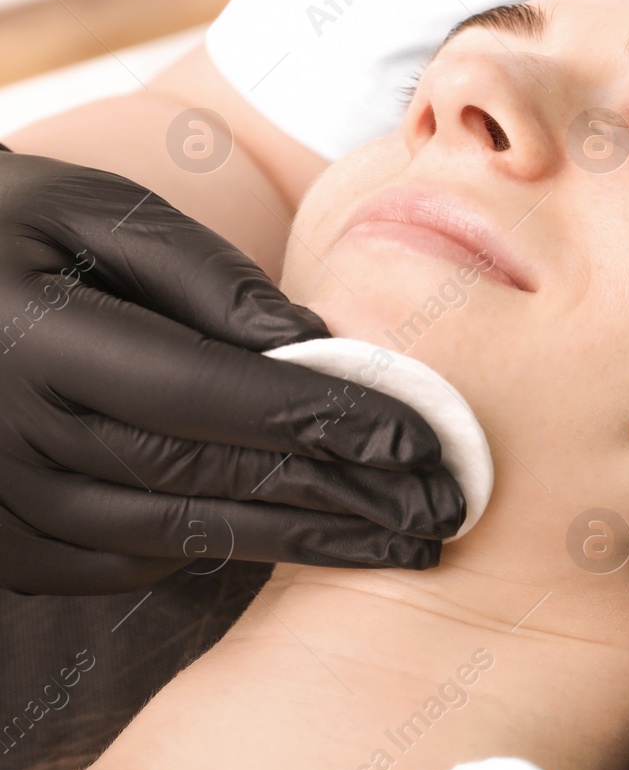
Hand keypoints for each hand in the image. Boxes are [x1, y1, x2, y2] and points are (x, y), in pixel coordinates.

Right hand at [0, 154, 464, 593]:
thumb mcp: (90, 211)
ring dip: (302, 540)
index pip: (215, 394)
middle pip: (214, 478)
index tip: (423, 440)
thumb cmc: (4, 226)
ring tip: (400, 539)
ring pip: (182, 533)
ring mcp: (1, 501)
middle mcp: (10, 436)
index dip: (327, 421)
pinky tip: (299, 537)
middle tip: (444, 510)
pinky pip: (130, 558)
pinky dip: (221, 546)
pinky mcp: (3, 541)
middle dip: (343, 496)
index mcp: (37, 339)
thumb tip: (314, 347)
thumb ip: (201, 275)